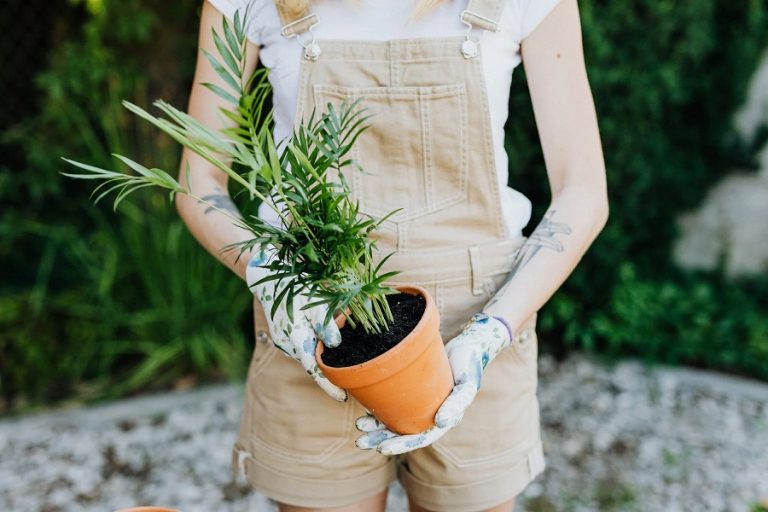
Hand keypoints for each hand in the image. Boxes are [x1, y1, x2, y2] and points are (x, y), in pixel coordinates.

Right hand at [246, 246, 346, 401]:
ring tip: (336, 328)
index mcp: (295, 338)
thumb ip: (324, 323)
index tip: (343, 398)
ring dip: (322, 346)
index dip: (328, 386)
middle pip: (313, 360)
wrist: (268, 274)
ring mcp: (283, 340)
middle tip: (347, 350)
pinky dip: (313, 339)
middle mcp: (287, 344)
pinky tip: (319, 325)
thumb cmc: (295, 285)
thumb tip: (335, 343)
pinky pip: (302, 342)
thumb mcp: (313, 301)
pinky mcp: (282, 334)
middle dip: (330, 360)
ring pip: (308, 350)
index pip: (314, 370)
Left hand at [354, 312, 512, 454]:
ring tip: (360, 424)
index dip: (401, 446)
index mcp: (444, 419)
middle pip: (403, 432)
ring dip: (376, 426)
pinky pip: (394, 401)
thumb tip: (441, 423)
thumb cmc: (469, 364)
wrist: (468, 344)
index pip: (420, 439)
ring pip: (395, 419)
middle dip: (381, 438)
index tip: (382, 448)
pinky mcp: (413, 389)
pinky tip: (366, 404)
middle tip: (361, 442)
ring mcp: (421, 402)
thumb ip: (457, 404)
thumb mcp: (467, 384)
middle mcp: (430, 414)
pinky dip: (380, 405)